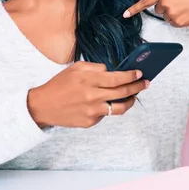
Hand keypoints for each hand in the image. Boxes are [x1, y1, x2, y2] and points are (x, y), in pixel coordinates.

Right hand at [27, 61, 148, 127]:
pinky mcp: (90, 121)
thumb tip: (112, 70)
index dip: (131, 75)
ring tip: (133, 96)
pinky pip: (106, 114)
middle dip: (137, 87)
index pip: (117, 77)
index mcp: (89, 80)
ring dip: (130, 101)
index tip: (140, 73)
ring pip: (120, 108)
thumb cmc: (59, 84)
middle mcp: (92, 95)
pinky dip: (108, 107)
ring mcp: (92, 110)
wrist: (43, 106)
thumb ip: (95, 67)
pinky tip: (107, 102)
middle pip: (123, 92)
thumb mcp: (76, 68)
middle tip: (145, 83)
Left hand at [123, 0, 188, 26]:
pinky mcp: (176, 22)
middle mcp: (164, 1)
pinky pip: (174, 23)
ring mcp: (170, 13)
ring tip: (188, 7)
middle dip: (168, 7)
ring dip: (175, 13)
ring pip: (167, 17)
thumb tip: (165, 1)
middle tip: (183, 2)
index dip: (134, 9)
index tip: (125, 15)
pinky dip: (180, 20)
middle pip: (159, 9)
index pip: (146, 1)